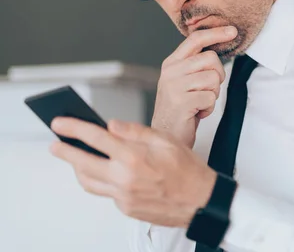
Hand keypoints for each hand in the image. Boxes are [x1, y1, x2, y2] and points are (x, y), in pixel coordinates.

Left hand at [50, 117, 216, 227]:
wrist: (201, 200)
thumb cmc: (189, 170)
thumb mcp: (166, 140)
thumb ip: (136, 131)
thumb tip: (112, 124)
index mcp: (134, 156)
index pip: (95, 138)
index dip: (74, 128)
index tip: (60, 123)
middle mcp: (125, 178)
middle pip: (83, 162)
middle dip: (65, 151)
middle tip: (55, 144)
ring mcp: (124, 196)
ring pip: (89, 182)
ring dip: (78, 169)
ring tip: (75, 159)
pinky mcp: (126, 208)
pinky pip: (106, 193)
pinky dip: (102, 181)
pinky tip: (107, 173)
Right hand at [153, 26, 237, 147]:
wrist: (167, 135)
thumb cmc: (181, 107)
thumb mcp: (184, 80)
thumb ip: (196, 63)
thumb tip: (218, 46)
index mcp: (172, 62)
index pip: (195, 39)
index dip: (216, 33)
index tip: (233, 31)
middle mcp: (171, 71)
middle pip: (211, 59)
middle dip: (218, 76)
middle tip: (206, 90)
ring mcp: (174, 86)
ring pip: (213, 78)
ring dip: (212, 94)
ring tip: (198, 102)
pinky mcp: (181, 102)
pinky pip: (211, 97)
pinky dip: (209, 107)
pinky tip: (197, 112)